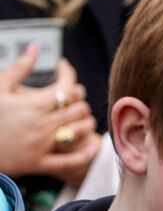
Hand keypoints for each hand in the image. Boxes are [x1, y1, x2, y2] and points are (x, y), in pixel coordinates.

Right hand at [0, 45, 101, 182]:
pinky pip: (72, 161)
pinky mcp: (40, 163)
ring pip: (82, 130)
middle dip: (80, 102)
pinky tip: (94, 145)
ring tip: (79, 118)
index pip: (70, 89)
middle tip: (72, 99)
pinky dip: (87, 153)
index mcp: (35, 104)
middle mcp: (44, 124)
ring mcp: (44, 145)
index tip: (67, 77)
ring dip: (85, 122)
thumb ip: (20, 67)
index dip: (72, 81)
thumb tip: (34, 47)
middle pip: (80, 109)